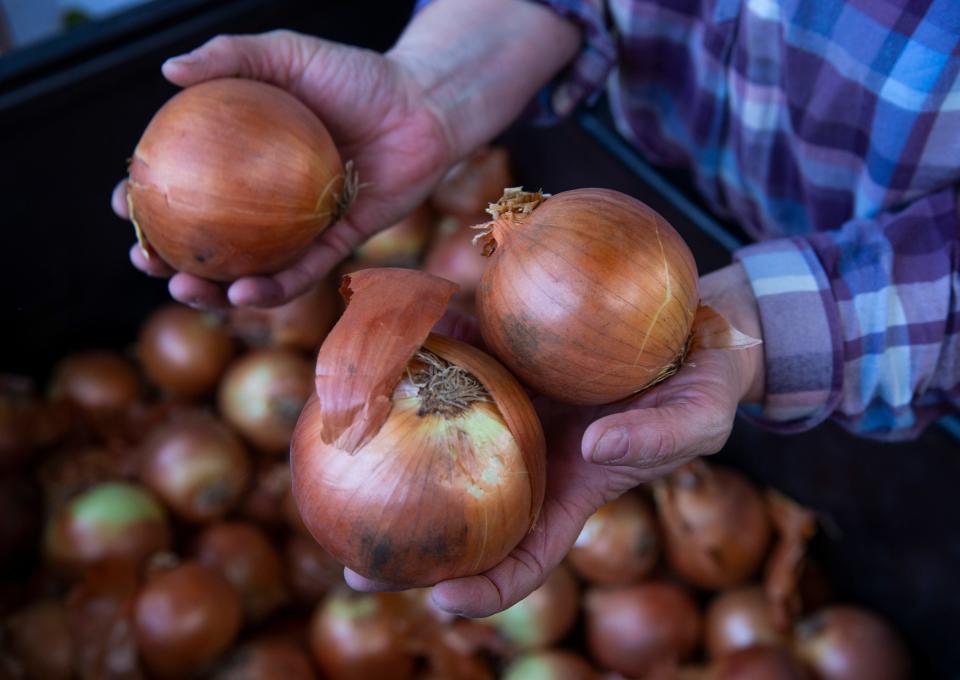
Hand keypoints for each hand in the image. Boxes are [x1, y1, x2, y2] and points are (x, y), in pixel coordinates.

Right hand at [114, 29, 453, 307]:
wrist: (423, 105)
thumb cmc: (356, 75)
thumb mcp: (288, 55)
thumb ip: (232, 57)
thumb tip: (167, 72)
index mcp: (246, 158)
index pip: (187, 182)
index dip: (151, 197)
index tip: (125, 204)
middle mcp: (270, 199)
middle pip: (211, 237)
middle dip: (170, 258)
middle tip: (148, 262)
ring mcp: (303, 225)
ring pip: (251, 268)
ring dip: (214, 290)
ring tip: (188, 291)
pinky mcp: (340, 243)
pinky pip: (304, 273)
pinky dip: (274, 287)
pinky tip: (245, 293)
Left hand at [348, 264, 765, 616]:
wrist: (687, 326)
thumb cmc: (700, 386)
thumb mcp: (697, 418)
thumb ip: (656, 437)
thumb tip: (595, 446)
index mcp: (571, 491)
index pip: (526, 559)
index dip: (487, 589)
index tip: (443, 600)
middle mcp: (528, 458)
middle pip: (462, 516)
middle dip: (408, 551)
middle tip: (350, 563)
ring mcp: (510, 410)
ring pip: (441, 441)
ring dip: (391, 451)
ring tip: (339, 453)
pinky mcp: (505, 360)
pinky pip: (458, 363)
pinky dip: (425, 358)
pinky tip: (389, 348)